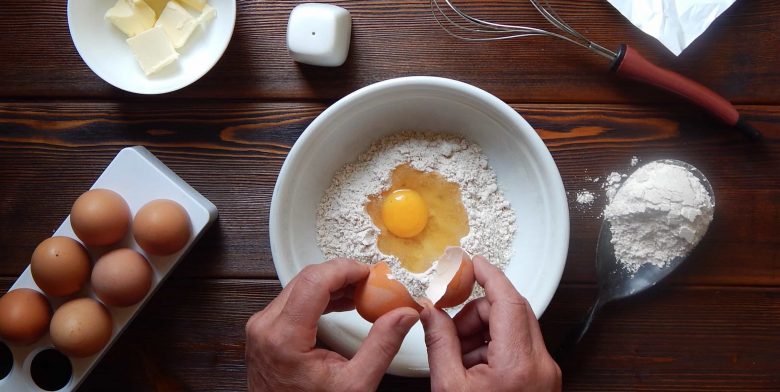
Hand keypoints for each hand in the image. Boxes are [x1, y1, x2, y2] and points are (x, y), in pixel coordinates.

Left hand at [245, 258, 419, 391]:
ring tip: (361, 291)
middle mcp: (266, 327)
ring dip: (331, 283)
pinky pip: (292, 299)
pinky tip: (341, 302)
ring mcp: (262, 327)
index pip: (314, 281)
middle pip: (306, 279)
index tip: (369, 272)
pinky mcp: (265, 330)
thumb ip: (382, 346)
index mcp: (285, 338)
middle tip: (370, 281)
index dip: (345, 270)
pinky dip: (318, 296)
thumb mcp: (355, 385)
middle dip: (341, 274)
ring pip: (298, 285)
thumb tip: (404, 315)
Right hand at [420, 256, 560, 391]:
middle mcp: (540, 364)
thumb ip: (439, 344)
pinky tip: (474, 369)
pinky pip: (519, 347)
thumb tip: (431, 313)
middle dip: (476, 313)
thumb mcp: (449, 389)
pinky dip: (493, 349)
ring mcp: (545, 371)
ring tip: (461, 360)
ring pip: (514, 328)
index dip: (490, 276)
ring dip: (483, 333)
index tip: (475, 263)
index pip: (509, 300)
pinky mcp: (543, 378)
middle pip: (511, 311)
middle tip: (452, 332)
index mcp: (518, 364)